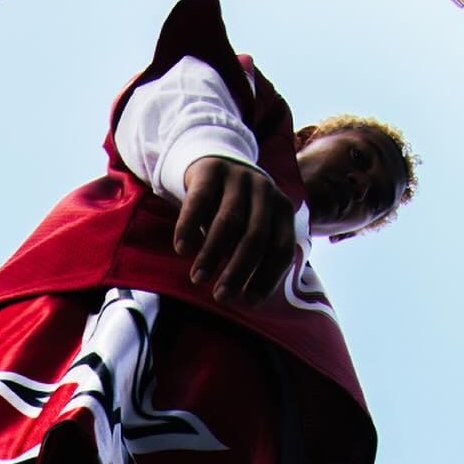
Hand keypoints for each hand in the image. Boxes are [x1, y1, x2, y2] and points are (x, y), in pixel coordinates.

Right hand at [175, 157, 296, 304]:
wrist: (213, 160)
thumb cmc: (233, 209)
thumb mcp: (252, 226)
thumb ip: (254, 255)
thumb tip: (246, 298)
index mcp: (282, 209)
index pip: (282, 248)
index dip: (268, 277)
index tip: (248, 302)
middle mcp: (265, 190)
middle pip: (256, 236)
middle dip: (238, 270)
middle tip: (221, 297)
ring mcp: (238, 177)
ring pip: (229, 221)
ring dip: (213, 254)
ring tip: (198, 279)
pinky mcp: (211, 169)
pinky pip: (199, 201)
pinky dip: (189, 227)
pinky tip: (182, 249)